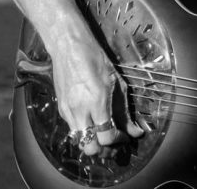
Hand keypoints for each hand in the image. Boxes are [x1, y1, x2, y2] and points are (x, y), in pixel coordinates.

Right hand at [51, 38, 143, 155]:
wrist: (68, 46)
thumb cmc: (94, 58)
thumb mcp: (116, 81)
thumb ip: (124, 109)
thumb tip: (135, 130)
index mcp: (97, 101)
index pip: (106, 137)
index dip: (118, 142)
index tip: (126, 137)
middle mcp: (80, 109)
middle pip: (89, 147)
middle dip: (104, 151)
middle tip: (114, 145)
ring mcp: (68, 110)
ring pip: (79, 142)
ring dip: (93, 144)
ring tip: (104, 137)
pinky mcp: (61, 108)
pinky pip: (73, 129)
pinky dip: (84, 132)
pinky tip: (93, 123)